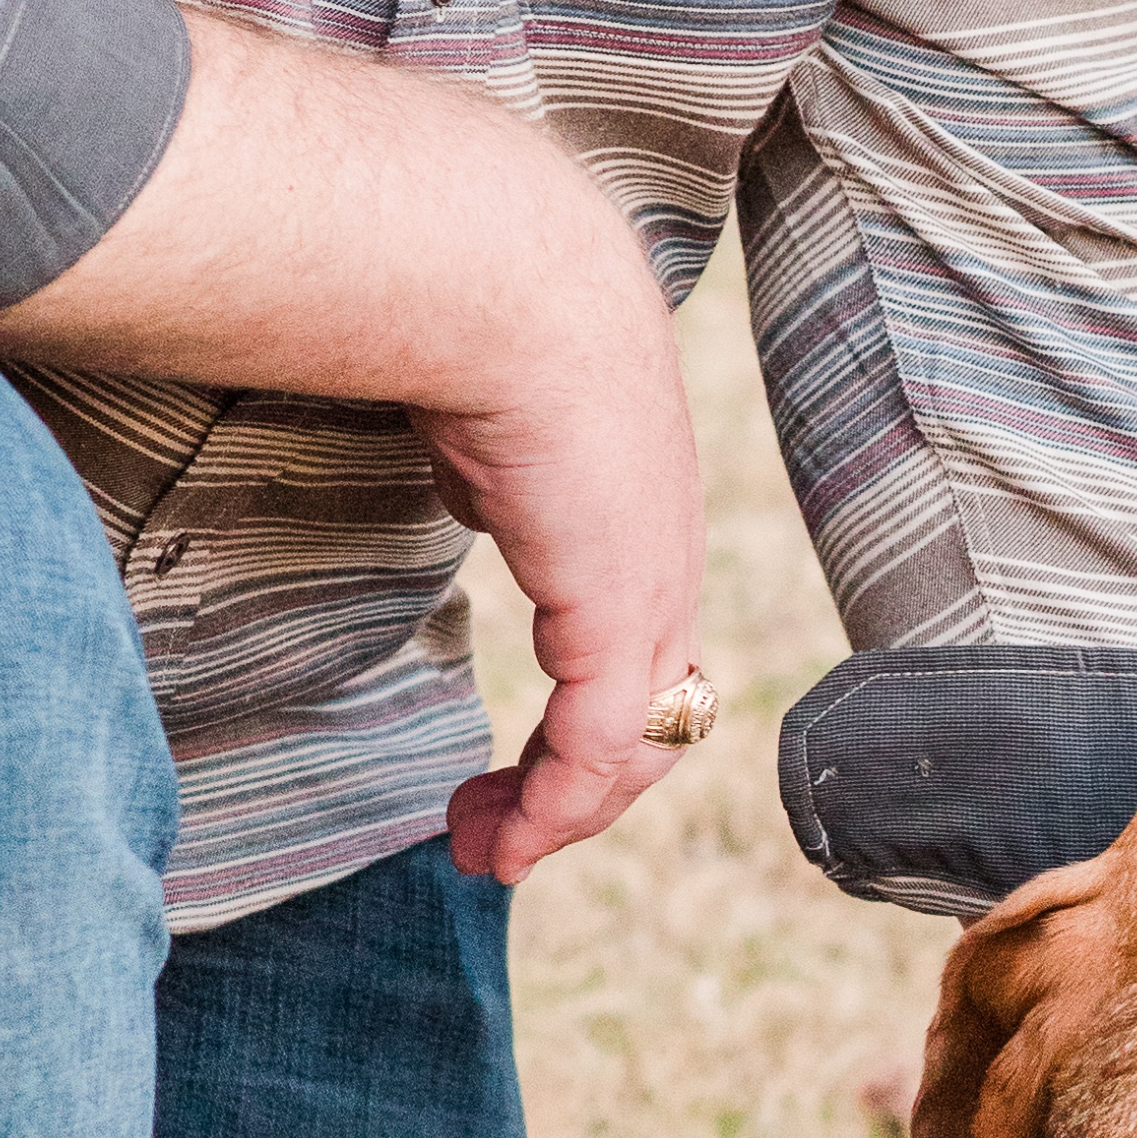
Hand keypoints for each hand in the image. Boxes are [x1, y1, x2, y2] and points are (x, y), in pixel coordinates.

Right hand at [424, 276, 706, 883]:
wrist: (506, 285)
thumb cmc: (482, 316)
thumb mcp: (492, 406)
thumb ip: (496, 458)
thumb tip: (472, 467)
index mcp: (637, 513)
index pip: (639, 649)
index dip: (581, 721)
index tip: (506, 765)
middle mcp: (665, 557)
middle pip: (651, 715)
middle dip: (571, 790)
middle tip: (492, 834)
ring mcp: (653, 587)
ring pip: (635, 744)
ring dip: (559, 815)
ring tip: (488, 852)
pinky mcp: (621, 611)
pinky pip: (599, 743)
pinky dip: (556, 808)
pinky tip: (507, 841)